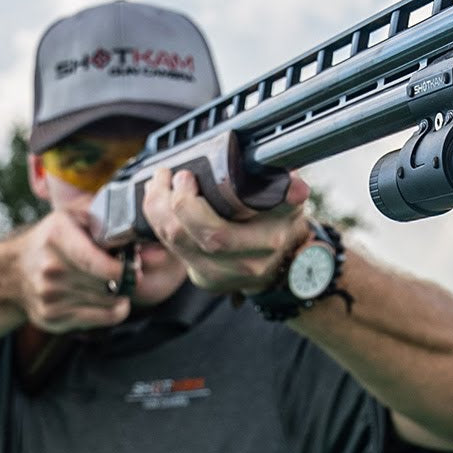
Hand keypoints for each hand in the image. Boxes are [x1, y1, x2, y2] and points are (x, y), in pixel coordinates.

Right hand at [14, 209, 130, 332]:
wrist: (14, 270)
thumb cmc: (55, 240)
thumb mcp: (76, 217)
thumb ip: (110, 221)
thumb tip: (147, 241)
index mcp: (57, 237)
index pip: (94, 261)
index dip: (120, 269)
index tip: (134, 267)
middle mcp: (50, 268)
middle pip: (106, 283)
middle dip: (126, 278)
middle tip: (130, 270)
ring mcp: (49, 296)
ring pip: (108, 302)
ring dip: (120, 293)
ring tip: (115, 282)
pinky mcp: (53, 318)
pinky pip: (102, 319)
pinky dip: (114, 310)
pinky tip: (109, 297)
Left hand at [142, 167, 311, 292]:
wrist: (284, 263)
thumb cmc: (282, 226)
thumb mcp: (292, 205)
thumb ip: (291, 192)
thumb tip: (295, 185)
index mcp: (264, 244)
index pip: (217, 235)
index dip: (190, 207)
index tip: (185, 176)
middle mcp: (240, 264)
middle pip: (185, 239)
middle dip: (167, 203)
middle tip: (169, 175)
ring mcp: (218, 275)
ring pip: (173, 244)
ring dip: (157, 210)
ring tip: (159, 182)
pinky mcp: (202, 277)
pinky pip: (172, 249)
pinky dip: (160, 222)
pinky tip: (159, 201)